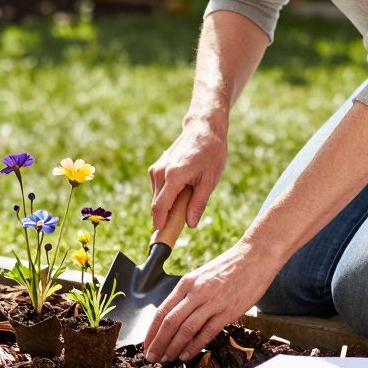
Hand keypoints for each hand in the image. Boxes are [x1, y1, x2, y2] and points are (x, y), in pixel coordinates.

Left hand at [143, 240, 277, 362]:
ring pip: (186, 329)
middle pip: (170, 322)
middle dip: (158, 343)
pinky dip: (194, 346)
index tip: (146, 344)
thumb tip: (174, 316)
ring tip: (167, 359)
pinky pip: (207, 332)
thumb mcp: (202, 275)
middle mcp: (196, 292)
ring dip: (173, 347)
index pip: (162, 310)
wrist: (256, 256)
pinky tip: (186, 355)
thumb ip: (188, 294)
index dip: (152, 331)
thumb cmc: (229, 267)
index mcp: (187, 282)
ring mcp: (213, 302)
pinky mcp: (229, 311)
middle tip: (151, 358)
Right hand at [149, 115, 227, 230]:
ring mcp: (156, 169)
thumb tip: (190, 224)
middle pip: (158, 205)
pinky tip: (184, 186)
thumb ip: (198, 203)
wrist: (203, 128)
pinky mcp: (156, 168)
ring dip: (170, 204)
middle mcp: (160, 172)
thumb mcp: (210, 180)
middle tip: (186, 218)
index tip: (161, 239)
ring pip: (158, 198)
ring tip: (190, 192)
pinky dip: (169, 195)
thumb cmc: (210, 152)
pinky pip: (159, 190)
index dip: (159, 225)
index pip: (160, 207)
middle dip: (169, 216)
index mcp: (174, 176)